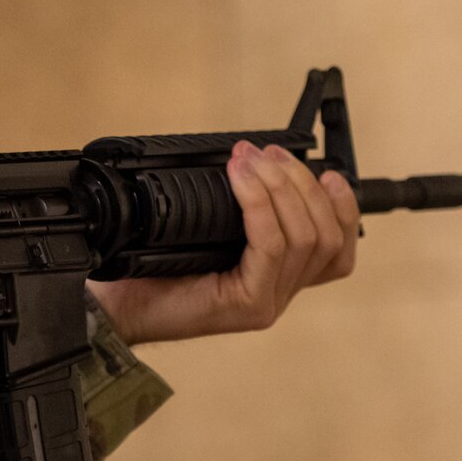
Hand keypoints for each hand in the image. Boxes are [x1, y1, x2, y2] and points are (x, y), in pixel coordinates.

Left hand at [87, 141, 359, 344]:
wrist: (118, 305)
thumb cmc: (155, 268)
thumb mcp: (207, 230)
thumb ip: (241, 208)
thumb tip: (256, 159)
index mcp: (279, 277)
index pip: (338, 247)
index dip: (342, 206)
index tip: (326, 172)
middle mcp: (280, 292)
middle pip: (326, 236)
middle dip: (303, 183)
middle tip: (267, 154)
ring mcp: (267, 302)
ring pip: (304, 238)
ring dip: (281, 188)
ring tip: (251, 161)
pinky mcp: (248, 306)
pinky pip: (270, 247)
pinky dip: (259, 206)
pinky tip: (240, 181)